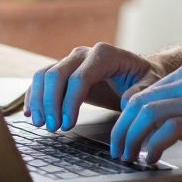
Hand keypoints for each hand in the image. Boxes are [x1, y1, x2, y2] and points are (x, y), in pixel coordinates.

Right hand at [24, 43, 160, 132]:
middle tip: (52, 127)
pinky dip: (33, 95)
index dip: (70, 102)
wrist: (137, 72)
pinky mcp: (63, 71)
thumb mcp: (151, 84)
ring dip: (39, 100)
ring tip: (41, 124)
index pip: (80, 77)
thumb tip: (127, 101)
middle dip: (51, 103)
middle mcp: (83, 54)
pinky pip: (41, 80)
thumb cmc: (144, 78)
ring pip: (44, 75)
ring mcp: (71, 61)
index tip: (67, 124)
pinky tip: (30, 113)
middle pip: (57, 74)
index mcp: (104, 54)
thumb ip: (142, 91)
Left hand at [109, 62, 181, 164]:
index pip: (142, 92)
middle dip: (122, 129)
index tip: (122, 136)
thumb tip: (157, 125)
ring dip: (132, 139)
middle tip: (118, 150)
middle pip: (138, 102)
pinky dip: (152, 146)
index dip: (126, 117)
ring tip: (130, 157)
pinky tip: (151, 158)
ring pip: (146, 114)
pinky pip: (166, 130)